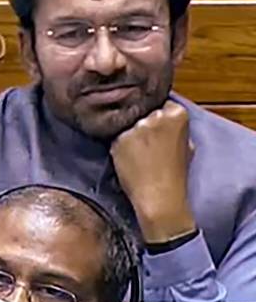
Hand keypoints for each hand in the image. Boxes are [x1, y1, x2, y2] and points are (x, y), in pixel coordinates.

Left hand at [109, 100, 196, 243]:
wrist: (159, 197)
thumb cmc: (175, 173)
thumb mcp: (186, 143)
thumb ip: (174, 127)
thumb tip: (162, 117)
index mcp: (178, 113)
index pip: (162, 104)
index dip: (156, 117)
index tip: (155, 129)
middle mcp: (156, 115)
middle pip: (143, 112)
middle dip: (142, 123)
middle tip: (145, 143)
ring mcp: (137, 127)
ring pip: (128, 124)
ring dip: (129, 135)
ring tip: (136, 153)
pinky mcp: (119, 139)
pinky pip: (116, 138)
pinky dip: (119, 146)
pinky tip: (127, 158)